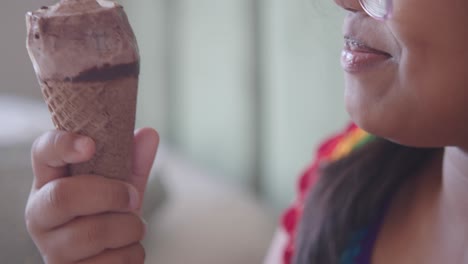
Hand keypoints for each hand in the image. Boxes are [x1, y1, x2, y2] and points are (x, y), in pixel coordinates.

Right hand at [25, 128, 158, 263]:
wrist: (103, 260)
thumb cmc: (108, 215)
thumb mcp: (120, 187)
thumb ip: (133, 163)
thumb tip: (149, 134)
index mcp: (50, 182)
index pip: (43, 153)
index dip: (63, 145)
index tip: (91, 145)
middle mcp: (40, 214)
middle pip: (64, 196)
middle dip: (111, 194)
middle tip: (133, 198)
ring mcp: (51, 248)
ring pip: (95, 232)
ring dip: (130, 228)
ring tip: (132, 228)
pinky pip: (112, 262)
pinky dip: (132, 253)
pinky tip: (125, 251)